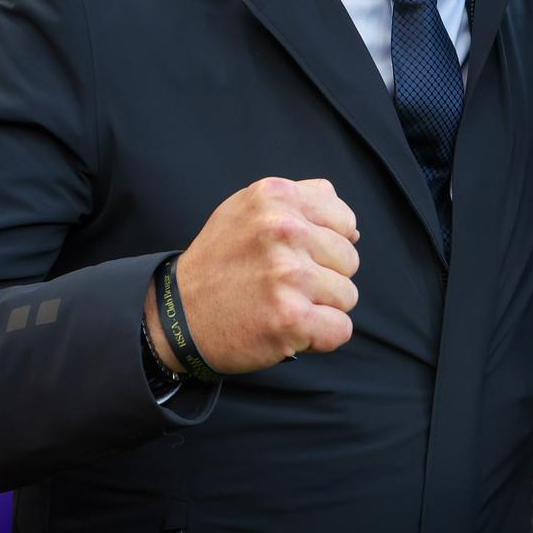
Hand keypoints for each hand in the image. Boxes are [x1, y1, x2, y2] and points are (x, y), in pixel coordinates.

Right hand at [144, 177, 360, 374]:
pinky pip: (341, 329)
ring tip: (281, 303)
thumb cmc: (219, 263)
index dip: (326, 245)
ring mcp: (288, 275)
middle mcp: (284, 229)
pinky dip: (320, 337)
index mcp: (276, 196)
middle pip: (350, 259)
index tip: (295, 256)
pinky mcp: (290, 318)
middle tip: (282, 285)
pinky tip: (289, 328)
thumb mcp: (248, 208)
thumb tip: (354, 230)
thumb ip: (301, 204)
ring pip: (348, 295)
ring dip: (321, 307)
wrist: (178, 316)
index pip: (346, 220)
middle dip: (324, 277)